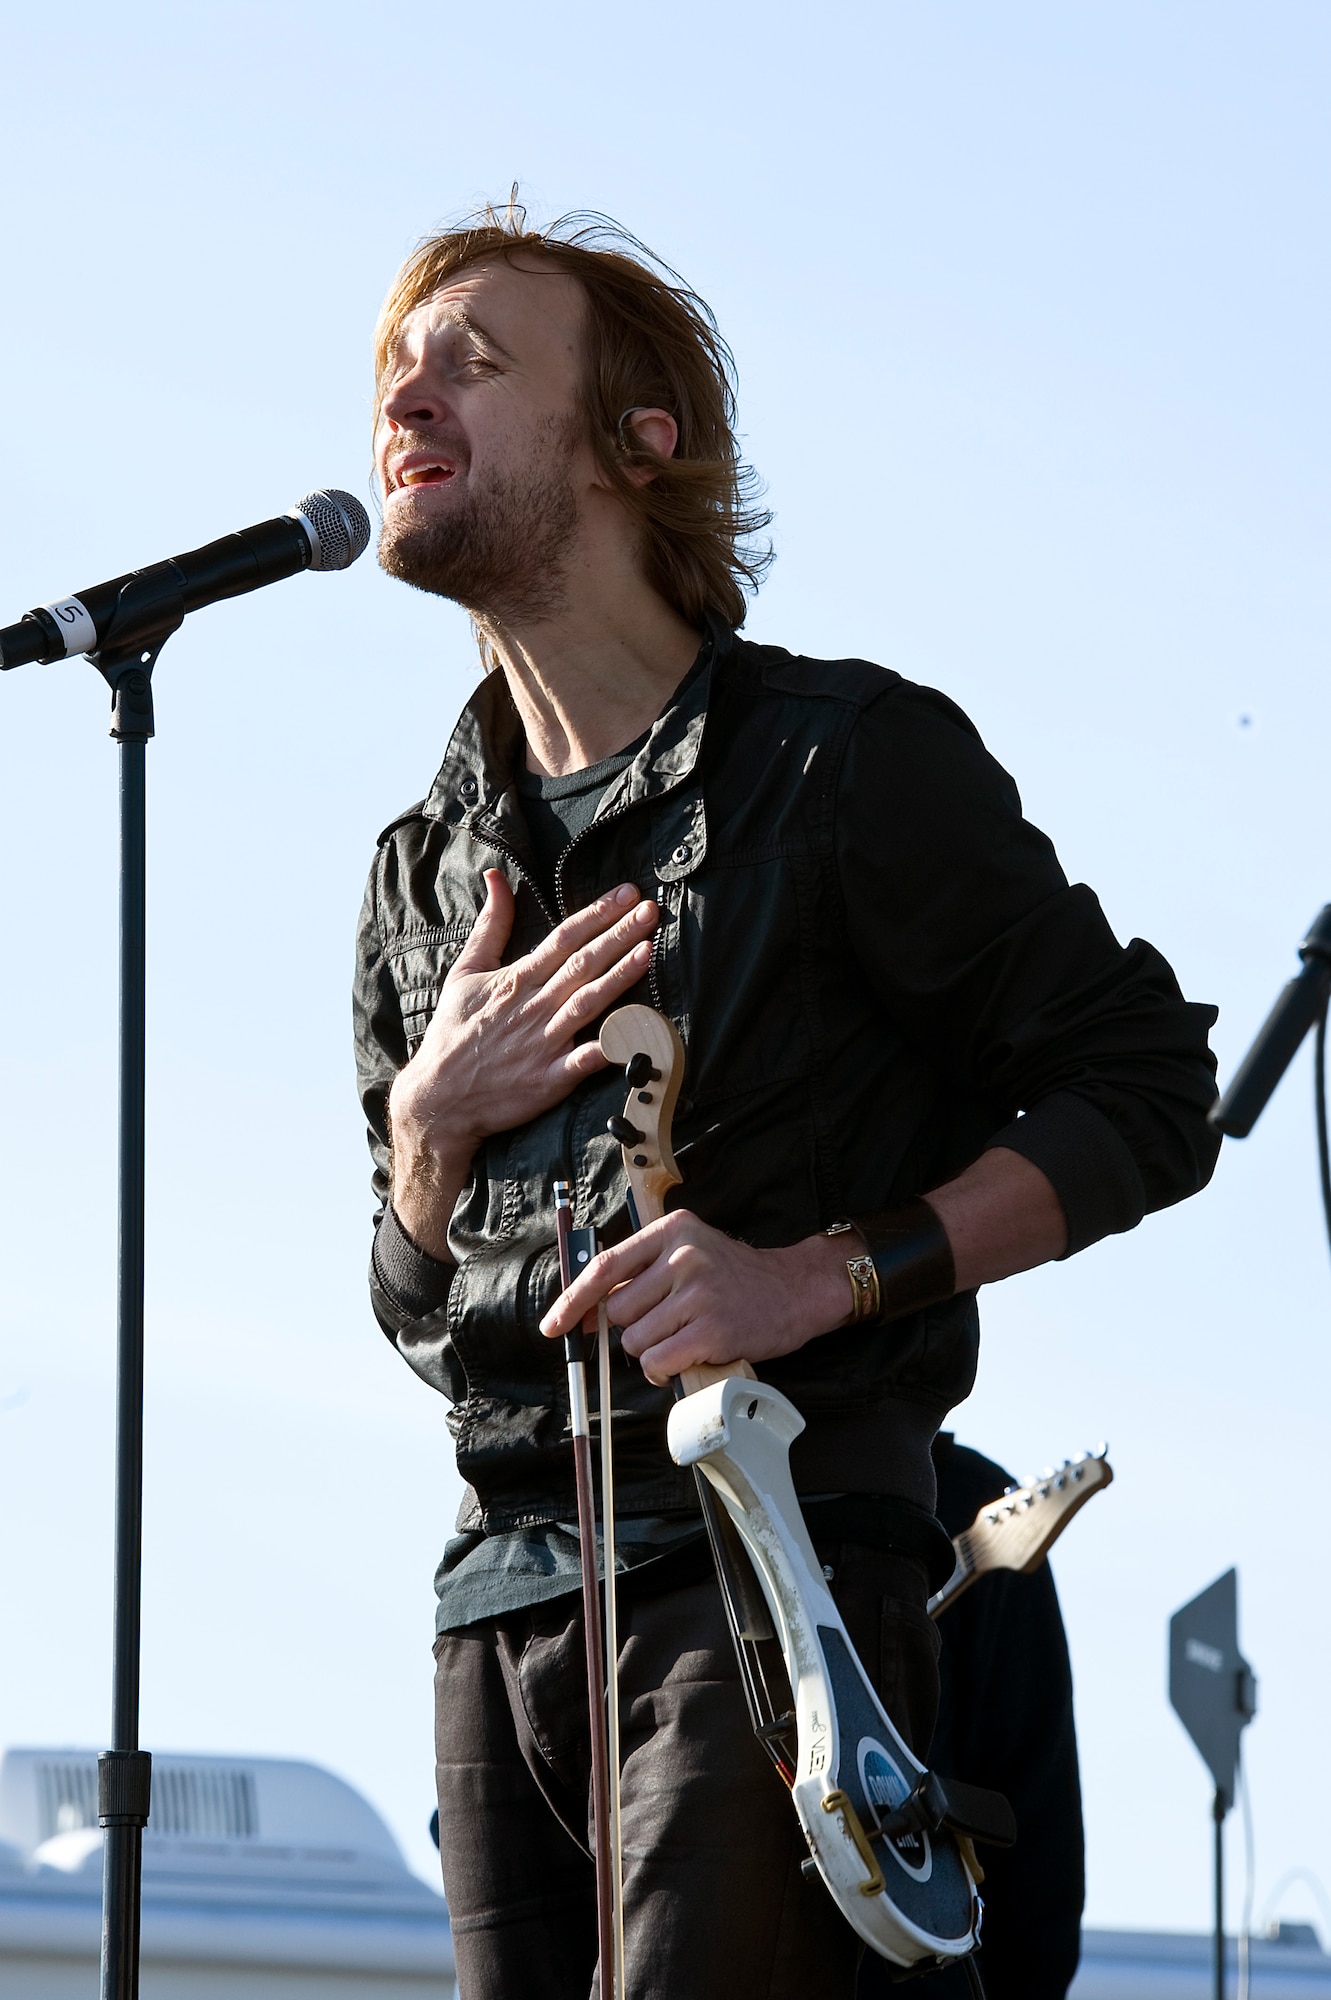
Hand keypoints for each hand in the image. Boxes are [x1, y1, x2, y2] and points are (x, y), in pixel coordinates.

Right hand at [389, 873, 657, 1256]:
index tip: (627, 893)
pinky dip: (610, 1045)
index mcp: (516, 979)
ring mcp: (544, 1042)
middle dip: (619, 934)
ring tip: (647, 951)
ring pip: (589, 1002)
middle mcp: (534, 1006)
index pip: (563, 938)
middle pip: (583, 963)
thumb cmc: (453, 1033)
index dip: (598, 913)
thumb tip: (497, 878)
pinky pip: (587, 1059)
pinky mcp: (551, 1078)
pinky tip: (637, 1030)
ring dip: (620, 976)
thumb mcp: (464, 972)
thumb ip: (490, 925)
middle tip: (650, 911)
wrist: (439, 1098)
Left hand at [539, 1210, 855, 1384]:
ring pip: (635, 1341)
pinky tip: (687, 1355)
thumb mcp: (687, 1255)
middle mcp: (684, 1257)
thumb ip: (638, 1275)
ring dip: (650, 1350)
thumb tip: (583, 1313)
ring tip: (682, 1337)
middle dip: (631, 1328)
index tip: (553, 1326)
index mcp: (672, 1231)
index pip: (605, 1267)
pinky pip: (658, 1362)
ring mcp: (699, 1294)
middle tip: (665, 1324)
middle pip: (618, 1311)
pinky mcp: (712, 1330)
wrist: (793, 1291)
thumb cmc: (733, 1277)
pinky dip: (664, 1369)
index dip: (572, 1300)